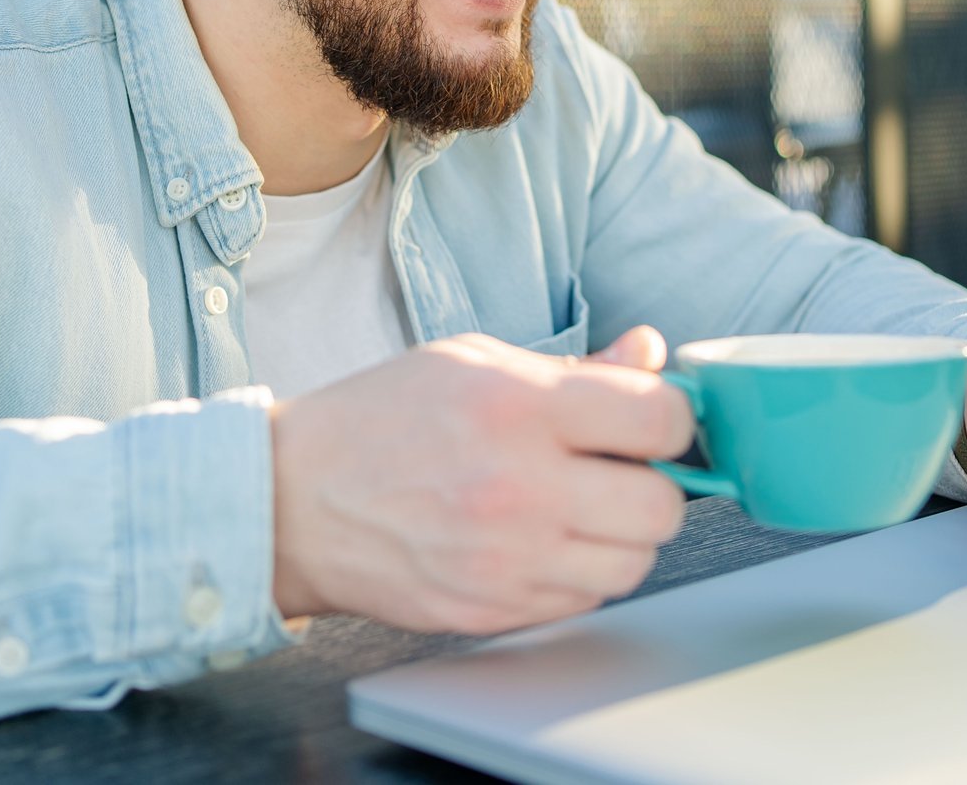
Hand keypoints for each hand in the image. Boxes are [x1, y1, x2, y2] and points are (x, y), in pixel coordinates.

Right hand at [269, 326, 692, 633]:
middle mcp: (520, 488)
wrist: (294, 498)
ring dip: (621, 534)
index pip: (660, 420)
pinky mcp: (494, 610)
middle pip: (663, 507)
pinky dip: (579, 571)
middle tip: (620, 469)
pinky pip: (585, 599)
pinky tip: (540, 539)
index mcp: (519, 408)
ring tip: (576, 505)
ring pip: (633, 564)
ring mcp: (507, 560)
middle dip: (653, 484)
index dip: (672, 418)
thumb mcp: (475, 361)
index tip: (654, 418)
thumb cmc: (382, 419)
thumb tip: (651, 356)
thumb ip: (575, 367)